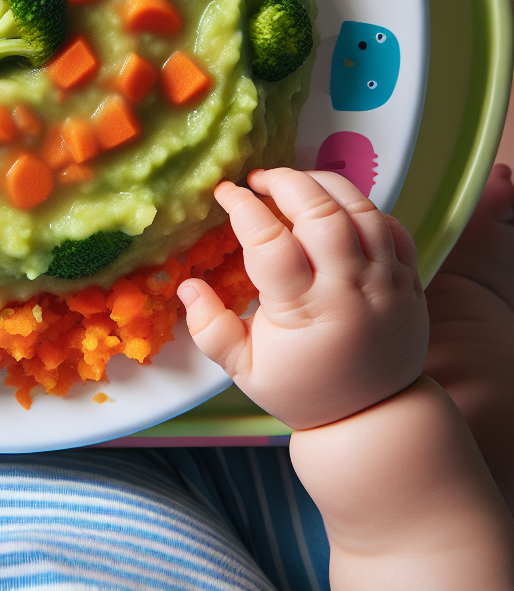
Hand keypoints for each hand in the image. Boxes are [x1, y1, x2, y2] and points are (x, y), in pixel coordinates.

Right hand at [179, 168, 428, 429]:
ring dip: (323, 184)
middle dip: (285, 183)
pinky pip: (392, 226)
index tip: (225, 193)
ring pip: (361, 209)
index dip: (244, 207)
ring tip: (294, 183)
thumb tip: (187, 286)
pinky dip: (362, 206)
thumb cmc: (302, 390)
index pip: (270, 240)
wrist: (377, 417)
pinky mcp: (410, 280)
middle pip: (321, 212)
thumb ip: (209, 328)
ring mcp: (386, 282)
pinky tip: (334, 207)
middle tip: (259, 180)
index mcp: (305, 310)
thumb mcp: (244, 370)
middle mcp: (349, 289)